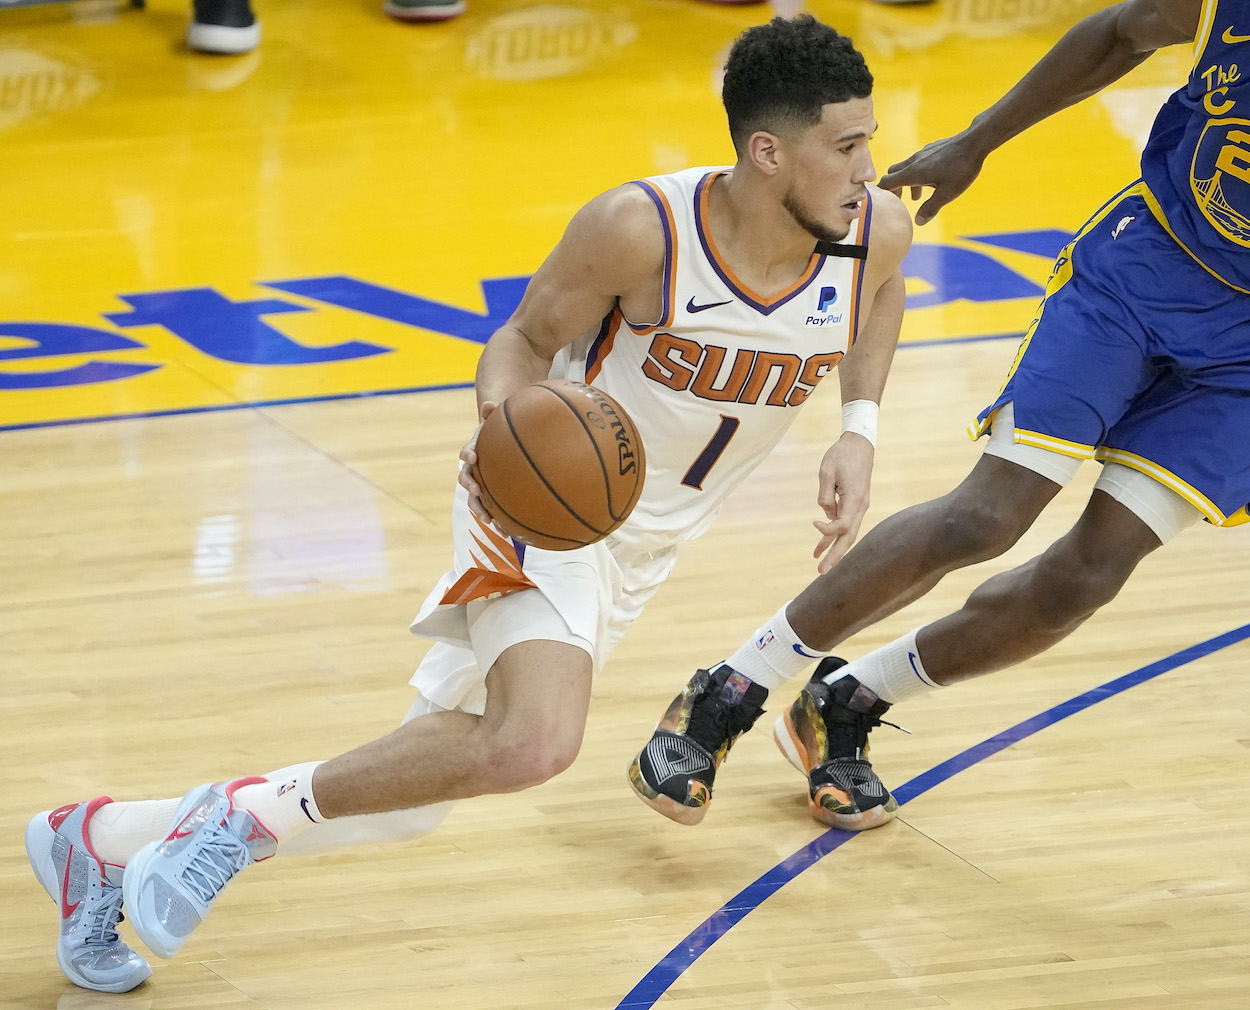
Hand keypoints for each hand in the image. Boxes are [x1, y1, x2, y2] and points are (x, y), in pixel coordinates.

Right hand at [458, 401, 496, 523]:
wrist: (503, 445)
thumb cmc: (502, 432)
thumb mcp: (499, 421)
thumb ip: (493, 413)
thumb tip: (489, 403)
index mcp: (475, 451)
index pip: (467, 452)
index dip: (468, 454)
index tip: (472, 457)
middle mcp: (474, 470)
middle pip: (466, 480)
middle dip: (470, 487)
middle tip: (476, 491)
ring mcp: (481, 485)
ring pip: (476, 500)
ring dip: (481, 510)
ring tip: (491, 521)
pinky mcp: (491, 498)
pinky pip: (493, 510)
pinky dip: (500, 521)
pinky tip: (511, 533)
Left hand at [811, 433, 873, 573]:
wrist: (859, 444)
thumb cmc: (841, 455)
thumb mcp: (826, 472)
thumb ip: (825, 496)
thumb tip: (825, 514)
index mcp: (855, 500)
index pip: (842, 526)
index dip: (827, 531)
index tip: (814, 523)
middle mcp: (861, 507)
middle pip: (848, 537)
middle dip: (835, 556)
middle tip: (822, 571)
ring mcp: (859, 506)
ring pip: (847, 533)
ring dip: (833, 548)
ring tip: (819, 563)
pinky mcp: (855, 504)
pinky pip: (845, 524)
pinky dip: (834, 535)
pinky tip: (821, 545)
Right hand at [879, 130, 986, 225]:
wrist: (975, 142)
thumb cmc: (961, 168)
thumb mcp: (947, 193)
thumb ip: (930, 208)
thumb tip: (918, 222)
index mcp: (913, 173)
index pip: (886, 183)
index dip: (880, 194)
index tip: (881, 204)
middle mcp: (913, 162)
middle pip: (892, 174)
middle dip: (892, 188)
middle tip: (898, 201)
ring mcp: (922, 153)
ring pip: (906, 168)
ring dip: (907, 182)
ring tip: (917, 197)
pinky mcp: (931, 149)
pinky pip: (917, 162)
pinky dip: (918, 174)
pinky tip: (933, 179)